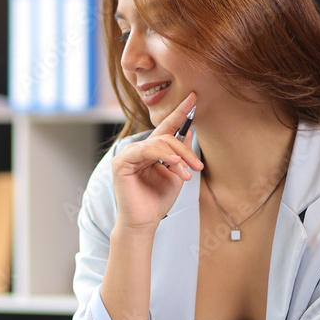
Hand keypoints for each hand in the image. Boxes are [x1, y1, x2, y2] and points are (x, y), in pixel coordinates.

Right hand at [111, 93, 204, 231]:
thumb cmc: (158, 200)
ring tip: (187, 174)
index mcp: (151, 151)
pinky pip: (145, 151)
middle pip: (166, 136)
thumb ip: (181, 154)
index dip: (180, 112)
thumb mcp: (177, 174)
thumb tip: (189, 132)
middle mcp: (139, 149)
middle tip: (198, 167)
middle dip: (185, 150)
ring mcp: (128, 154)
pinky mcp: (121, 162)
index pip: (167, 127)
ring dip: (177, 157)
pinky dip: (161, 155)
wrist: (144, 222)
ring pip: (158, 143)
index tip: (194, 97)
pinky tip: (173, 164)